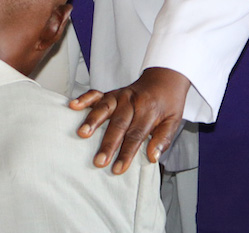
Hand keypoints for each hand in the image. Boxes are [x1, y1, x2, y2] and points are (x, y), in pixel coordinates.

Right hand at [69, 66, 188, 173]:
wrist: (165, 78)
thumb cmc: (168, 104)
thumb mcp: (174, 122)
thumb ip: (164, 139)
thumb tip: (153, 157)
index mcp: (149, 111)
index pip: (136, 135)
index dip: (126, 153)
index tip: (118, 169)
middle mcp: (133, 102)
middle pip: (119, 124)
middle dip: (108, 144)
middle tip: (98, 161)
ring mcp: (120, 95)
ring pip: (105, 108)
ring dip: (92, 121)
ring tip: (82, 134)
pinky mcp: (111, 92)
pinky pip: (96, 94)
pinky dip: (85, 99)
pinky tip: (73, 106)